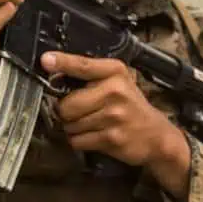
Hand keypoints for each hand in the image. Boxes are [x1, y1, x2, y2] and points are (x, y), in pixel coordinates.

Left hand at [41, 51, 188, 171]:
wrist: (156, 136)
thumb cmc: (130, 107)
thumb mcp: (117, 82)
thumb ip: (90, 77)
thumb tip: (54, 74)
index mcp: (114, 72)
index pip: (82, 65)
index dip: (62, 63)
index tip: (46, 60)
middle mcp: (115, 91)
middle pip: (66, 104)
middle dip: (65, 111)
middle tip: (79, 112)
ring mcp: (113, 115)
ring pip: (69, 124)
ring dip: (74, 128)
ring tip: (91, 124)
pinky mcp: (111, 138)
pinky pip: (77, 141)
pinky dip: (79, 141)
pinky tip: (93, 136)